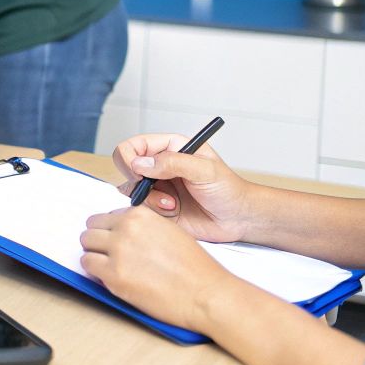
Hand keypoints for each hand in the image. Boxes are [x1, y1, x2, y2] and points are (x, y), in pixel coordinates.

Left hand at [79, 206, 233, 331]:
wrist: (205, 293)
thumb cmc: (194, 267)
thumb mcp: (169, 231)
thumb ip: (144, 228)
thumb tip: (122, 233)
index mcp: (140, 214)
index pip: (108, 216)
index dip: (112, 231)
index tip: (116, 242)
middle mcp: (126, 228)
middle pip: (92, 227)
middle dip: (99, 241)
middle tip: (110, 255)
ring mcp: (118, 251)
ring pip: (86, 244)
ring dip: (94, 254)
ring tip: (110, 266)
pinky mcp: (113, 276)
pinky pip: (87, 265)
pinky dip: (94, 271)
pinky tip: (110, 277)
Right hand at [111, 133, 256, 242]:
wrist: (238, 218)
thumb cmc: (228, 188)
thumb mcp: (205, 170)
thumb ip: (172, 163)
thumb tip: (140, 163)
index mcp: (169, 148)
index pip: (133, 146)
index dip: (129, 158)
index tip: (139, 173)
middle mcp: (159, 166)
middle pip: (126, 169)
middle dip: (138, 183)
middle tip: (156, 190)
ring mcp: (158, 188)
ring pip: (131, 192)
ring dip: (149, 200)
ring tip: (172, 204)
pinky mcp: (158, 209)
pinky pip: (141, 211)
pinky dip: (153, 213)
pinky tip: (174, 212)